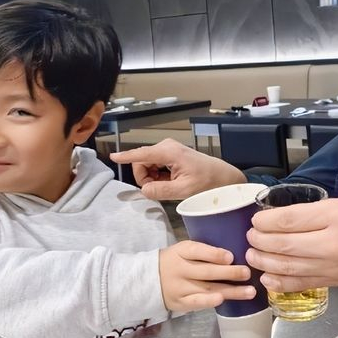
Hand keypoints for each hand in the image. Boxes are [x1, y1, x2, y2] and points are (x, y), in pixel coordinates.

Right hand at [110, 138, 245, 199]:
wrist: (224, 177)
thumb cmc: (208, 182)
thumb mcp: (184, 190)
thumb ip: (160, 190)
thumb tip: (143, 190)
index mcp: (169, 152)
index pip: (141, 154)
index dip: (125, 156)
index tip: (113, 157)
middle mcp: (166, 147)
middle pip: (141, 162)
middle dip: (145, 177)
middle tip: (160, 189)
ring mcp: (168, 150)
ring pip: (147, 165)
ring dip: (152, 178)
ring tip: (169, 186)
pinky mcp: (170, 155)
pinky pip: (155, 166)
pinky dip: (158, 176)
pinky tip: (170, 182)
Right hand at [159, 240, 255, 310]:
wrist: (149, 280)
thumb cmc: (176, 261)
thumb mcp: (184, 250)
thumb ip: (204, 251)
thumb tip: (237, 252)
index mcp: (182, 251)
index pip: (197, 250)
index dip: (214, 254)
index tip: (231, 256)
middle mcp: (180, 269)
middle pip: (206, 271)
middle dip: (229, 273)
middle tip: (247, 273)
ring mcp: (180, 287)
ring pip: (207, 288)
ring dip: (230, 291)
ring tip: (249, 291)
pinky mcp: (180, 302)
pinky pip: (196, 303)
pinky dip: (208, 301)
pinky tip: (222, 300)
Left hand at [245, 196, 337, 291]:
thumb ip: (320, 211)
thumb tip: (288, 218)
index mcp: (337, 216)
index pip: (289, 220)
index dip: (265, 221)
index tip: (256, 219)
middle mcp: (333, 244)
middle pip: (284, 245)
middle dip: (260, 241)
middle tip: (249, 237)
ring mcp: (335, 267)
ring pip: (289, 268)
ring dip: (266, 262)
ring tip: (252, 255)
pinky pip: (304, 284)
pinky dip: (282, 282)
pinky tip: (269, 278)